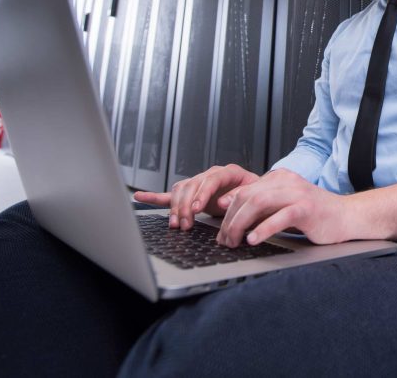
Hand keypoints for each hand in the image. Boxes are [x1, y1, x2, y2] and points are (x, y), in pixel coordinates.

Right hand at [133, 164, 258, 230]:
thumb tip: (223, 202)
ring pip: (180, 190)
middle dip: (186, 207)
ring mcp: (199, 182)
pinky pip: (170, 193)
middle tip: (185, 225)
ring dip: (175, 208)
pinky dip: (154, 196)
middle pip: (192, 186)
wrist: (255, 193)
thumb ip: (240, 196)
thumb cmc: (256, 193)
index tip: (197, 209)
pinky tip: (140, 196)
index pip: (211, 180)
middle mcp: (211, 174)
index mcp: (229, 172)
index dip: (202, 194)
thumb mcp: (255, 194)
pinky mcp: (191, 193)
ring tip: (175, 224)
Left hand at [216, 169, 354, 246]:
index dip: (228, 210)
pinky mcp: (307, 208)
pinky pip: (280, 216)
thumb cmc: (315, 214)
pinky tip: (254, 240)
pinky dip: (263, 229)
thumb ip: (262, 206)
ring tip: (235, 242)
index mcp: (279, 178)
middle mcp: (286, 182)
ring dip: (241, 224)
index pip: (244, 190)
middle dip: (231, 220)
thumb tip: (230, 210)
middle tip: (225, 241)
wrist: (347, 216)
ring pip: (259, 203)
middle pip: (247, 196)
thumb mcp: (284, 206)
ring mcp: (298, 193)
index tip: (220, 229)